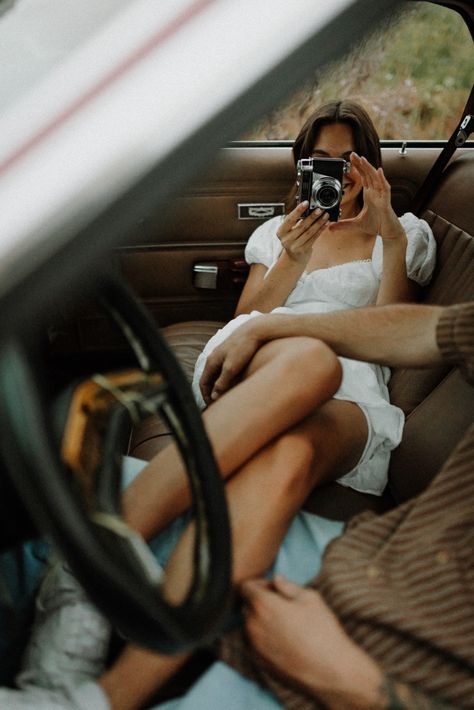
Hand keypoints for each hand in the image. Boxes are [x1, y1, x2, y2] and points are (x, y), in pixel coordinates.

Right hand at [199, 321, 261, 403]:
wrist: (255, 330)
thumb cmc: (243, 348)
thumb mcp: (231, 368)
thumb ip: (222, 383)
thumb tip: (214, 397)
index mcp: (211, 361)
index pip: (203, 383)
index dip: (206, 396)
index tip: (213, 406)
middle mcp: (214, 357)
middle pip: (208, 378)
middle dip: (211, 392)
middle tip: (218, 403)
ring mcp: (222, 353)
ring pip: (216, 373)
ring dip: (218, 385)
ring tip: (225, 394)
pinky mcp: (231, 351)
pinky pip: (223, 368)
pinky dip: (224, 377)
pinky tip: (234, 381)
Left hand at [241, 575, 381, 705]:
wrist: (331, 670)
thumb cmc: (322, 630)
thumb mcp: (310, 598)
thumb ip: (288, 586)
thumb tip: (276, 580)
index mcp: (263, 605)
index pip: (246, 587)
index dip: (260, 584)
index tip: (276, 590)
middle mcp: (253, 625)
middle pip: (247, 606)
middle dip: (260, 602)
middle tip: (283, 606)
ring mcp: (254, 646)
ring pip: (250, 626)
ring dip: (261, 620)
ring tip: (286, 625)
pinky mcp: (260, 662)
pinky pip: (255, 644)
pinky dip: (264, 638)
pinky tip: (285, 641)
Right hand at [277, 200, 328, 264]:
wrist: (293, 258)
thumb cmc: (293, 240)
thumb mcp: (290, 230)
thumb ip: (296, 221)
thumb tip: (308, 208)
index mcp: (281, 232)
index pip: (290, 219)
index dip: (298, 210)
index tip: (306, 203)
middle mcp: (286, 240)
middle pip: (301, 226)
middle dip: (312, 216)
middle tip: (320, 209)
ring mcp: (295, 246)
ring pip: (309, 232)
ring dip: (319, 222)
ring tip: (325, 215)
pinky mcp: (303, 250)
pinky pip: (314, 238)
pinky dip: (321, 229)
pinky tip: (325, 224)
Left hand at [329, 153, 402, 241]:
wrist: (388, 233)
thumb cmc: (377, 225)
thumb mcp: (356, 225)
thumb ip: (343, 225)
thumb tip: (330, 227)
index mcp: (369, 195)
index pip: (363, 178)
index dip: (357, 168)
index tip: (350, 160)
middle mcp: (375, 193)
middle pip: (368, 174)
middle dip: (361, 164)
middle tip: (352, 154)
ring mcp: (381, 196)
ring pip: (375, 178)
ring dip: (369, 168)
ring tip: (362, 159)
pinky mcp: (386, 201)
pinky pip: (385, 188)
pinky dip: (382, 179)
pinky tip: (379, 171)